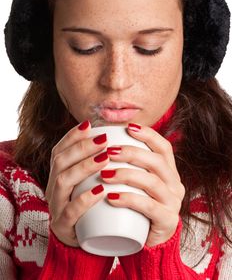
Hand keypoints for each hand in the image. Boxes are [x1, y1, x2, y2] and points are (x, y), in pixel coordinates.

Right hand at [45, 120, 109, 246]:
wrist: (85, 240)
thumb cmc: (92, 205)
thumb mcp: (90, 181)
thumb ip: (97, 162)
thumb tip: (117, 135)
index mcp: (58, 175)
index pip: (59, 150)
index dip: (72, 136)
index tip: (90, 124)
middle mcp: (53, 188)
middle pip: (60, 161)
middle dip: (82, 147)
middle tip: (104, 139)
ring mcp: (56, 207)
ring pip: (63, 182)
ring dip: (84, 167)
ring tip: (105, 158)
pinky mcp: (64, 226)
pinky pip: (71, 212)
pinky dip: (85, 199)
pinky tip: (101, 190)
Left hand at [101, 123, 184, 246]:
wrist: (146, 239)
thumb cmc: (136, 206)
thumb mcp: (136, 182)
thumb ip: (130, 164)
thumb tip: (106, 140)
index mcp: (169, 171)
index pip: (163, 147)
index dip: (148, 135)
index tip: (128, 127)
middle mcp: (175, 183)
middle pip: (156, 161)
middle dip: (131, 152)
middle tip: (108, 151)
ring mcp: (173, 202)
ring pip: (151, 182)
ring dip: (125, 175)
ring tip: (104, 174)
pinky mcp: (167, 220)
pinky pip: (148, 206)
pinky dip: (128, 199)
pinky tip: (110, 197)